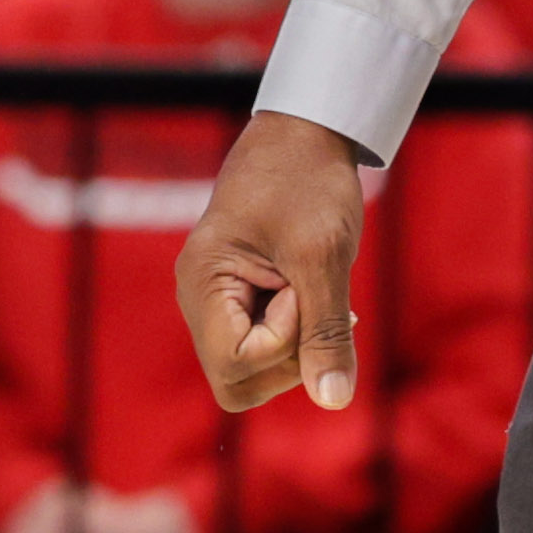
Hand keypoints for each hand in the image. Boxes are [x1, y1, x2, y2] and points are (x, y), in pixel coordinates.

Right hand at [176, 110, 366, 413]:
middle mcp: (197, 298)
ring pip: (252, 368)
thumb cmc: (308, 181)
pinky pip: (263, 344)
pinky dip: (296, 330)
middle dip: (287, 355)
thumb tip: (335, 401)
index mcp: (202, 283)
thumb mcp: (323, 256)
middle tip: (311, 296)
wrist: (305, 131)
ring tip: (312, 287)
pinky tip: (312, 291)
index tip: (299, 287)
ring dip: (295, 343)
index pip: (234, 366)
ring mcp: (215, 300)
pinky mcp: (237, 296)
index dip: (281, 343)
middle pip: (238, 380)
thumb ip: (325, 332)